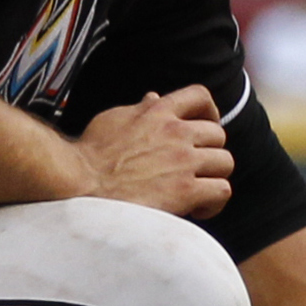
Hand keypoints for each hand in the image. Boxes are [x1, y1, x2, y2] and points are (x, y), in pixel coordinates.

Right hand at [73, 86, 233, 217]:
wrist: (80, 184)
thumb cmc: (90, 155)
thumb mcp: (112, 120)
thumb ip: (139, 109)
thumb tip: (153, 97)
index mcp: (158, 112)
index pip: (199, 97)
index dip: (209, 112)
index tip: (204, 126)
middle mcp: (176, 133)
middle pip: (218, 135)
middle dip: (208, 151)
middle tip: (193, 168)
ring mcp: (184, 162)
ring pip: (225, 163)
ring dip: (212, 176)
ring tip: (196, 190)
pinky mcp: (186, 190)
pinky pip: (222, 191)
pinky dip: (213, 201)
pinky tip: (195, 208)